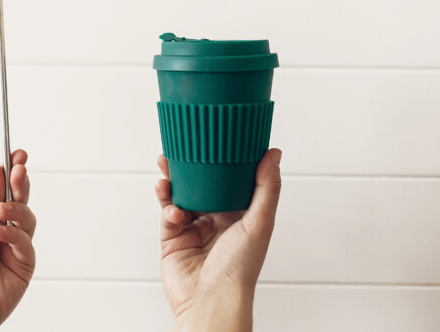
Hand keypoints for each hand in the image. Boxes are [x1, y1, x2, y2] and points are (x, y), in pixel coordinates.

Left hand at [0, 149, 35, 331]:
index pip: (1, 189)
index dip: (11, 171)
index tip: (17, 154)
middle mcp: (0, 231)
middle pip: (18, 199)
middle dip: (20, 182)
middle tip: (19, 169)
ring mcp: (13, 248)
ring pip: (27, 217)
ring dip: (17, 207)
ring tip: (1, 208)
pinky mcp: (24, 266)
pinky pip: (26, 242)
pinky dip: (14, 234)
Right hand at [155, 149, 281, 331]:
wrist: (210, 300)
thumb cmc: (239, 270)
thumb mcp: (259, 222)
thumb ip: (267, 187)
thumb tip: (274, 154)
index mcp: (239, 216)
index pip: (229, 180)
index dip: (221, 160)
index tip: (215, 140)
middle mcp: (216, 220)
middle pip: (200, 184)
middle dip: (189, 167)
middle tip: (180, 149)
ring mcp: (193, 228)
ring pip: (180, 195)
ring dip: (172, 180)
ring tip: (165, 166)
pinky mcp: (173, 238)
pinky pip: (167, 213)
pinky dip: (167, 205)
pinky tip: (172, 207)